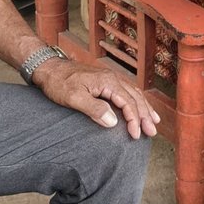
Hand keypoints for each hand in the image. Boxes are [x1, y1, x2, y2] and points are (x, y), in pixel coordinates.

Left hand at [32, 58, 159, 138]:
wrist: (49, 68)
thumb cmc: (59, 83)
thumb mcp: (74, 97)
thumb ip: (94, 109)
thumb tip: (113, 122)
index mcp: (108, 82)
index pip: (128, 103)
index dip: (134, 120)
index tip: (136, 135)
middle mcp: (113, 78)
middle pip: (135, 98)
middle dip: (145, 115)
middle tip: (152, 132)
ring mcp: (110, 78)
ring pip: (133, 94)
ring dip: (144, 108)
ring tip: (153, 121)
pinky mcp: (105, 81)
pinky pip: (127, 91)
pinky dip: (136, 101)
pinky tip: (139, 106)